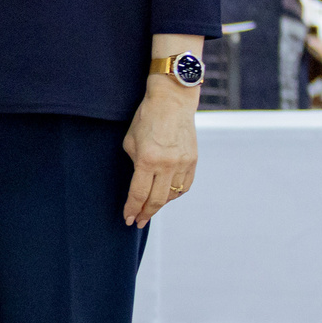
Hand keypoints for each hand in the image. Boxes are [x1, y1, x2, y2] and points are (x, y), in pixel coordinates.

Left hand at [120, 81, 197, 227]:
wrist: (173, 101)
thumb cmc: (146, 118)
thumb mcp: (131, 142)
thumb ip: (135, 165)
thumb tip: (140, 183)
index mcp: (147, 160)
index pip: (138, 194)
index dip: (132, 209)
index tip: (128, 219)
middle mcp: (167, 164)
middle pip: (156, 200)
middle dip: (145, 214)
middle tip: (138, 221)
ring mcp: (183, 163)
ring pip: (172, 195)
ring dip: (160, 205)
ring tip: (150, 209)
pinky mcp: (193, 160)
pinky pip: (184, 186)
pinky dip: (175, 194)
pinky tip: (166, 196)